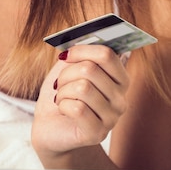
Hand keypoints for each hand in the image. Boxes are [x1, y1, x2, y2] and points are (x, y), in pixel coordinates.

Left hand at [32, 45, 129, 164]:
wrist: (49, 127)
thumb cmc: (61, 95)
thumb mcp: (68, 69)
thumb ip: (80, 53)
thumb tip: (86, 36)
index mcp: (119, 79)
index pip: (107, 54)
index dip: (81, 50)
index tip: (66, 55)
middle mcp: (121, 99)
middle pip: (90, 69)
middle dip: (66, 74)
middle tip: (60, 84)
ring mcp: (112, 118)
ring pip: (82, 88)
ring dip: (63, 91)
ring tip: (62, 98)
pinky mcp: (97, 133)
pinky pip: (77, 108)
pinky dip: (62, 106)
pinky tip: (64, 111)